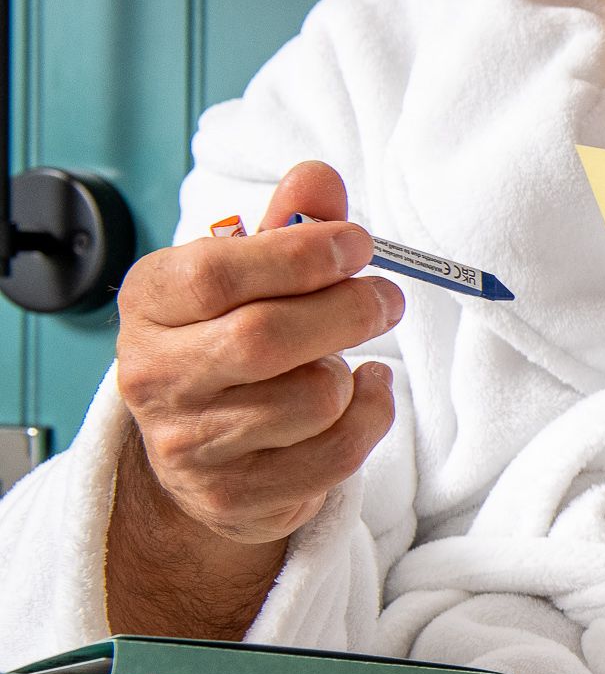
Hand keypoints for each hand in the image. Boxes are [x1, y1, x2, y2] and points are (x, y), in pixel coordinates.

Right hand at [114, 161, 400, 546]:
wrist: (203, 453)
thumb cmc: (233, 343)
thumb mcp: (251, 275)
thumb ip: (288, 226)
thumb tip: (318, 177)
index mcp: (151, 303)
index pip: (216, 275)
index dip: (300, 254)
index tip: (357, 244)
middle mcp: (155, 375)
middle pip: (266, 338)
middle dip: (347, 310)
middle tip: (385, 298)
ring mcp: (189, 443)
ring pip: (311, 398)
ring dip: (349, 373)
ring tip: (342, 360)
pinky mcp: (234, 495)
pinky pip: (336, 452)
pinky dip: (370, 417)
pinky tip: (361, 396)